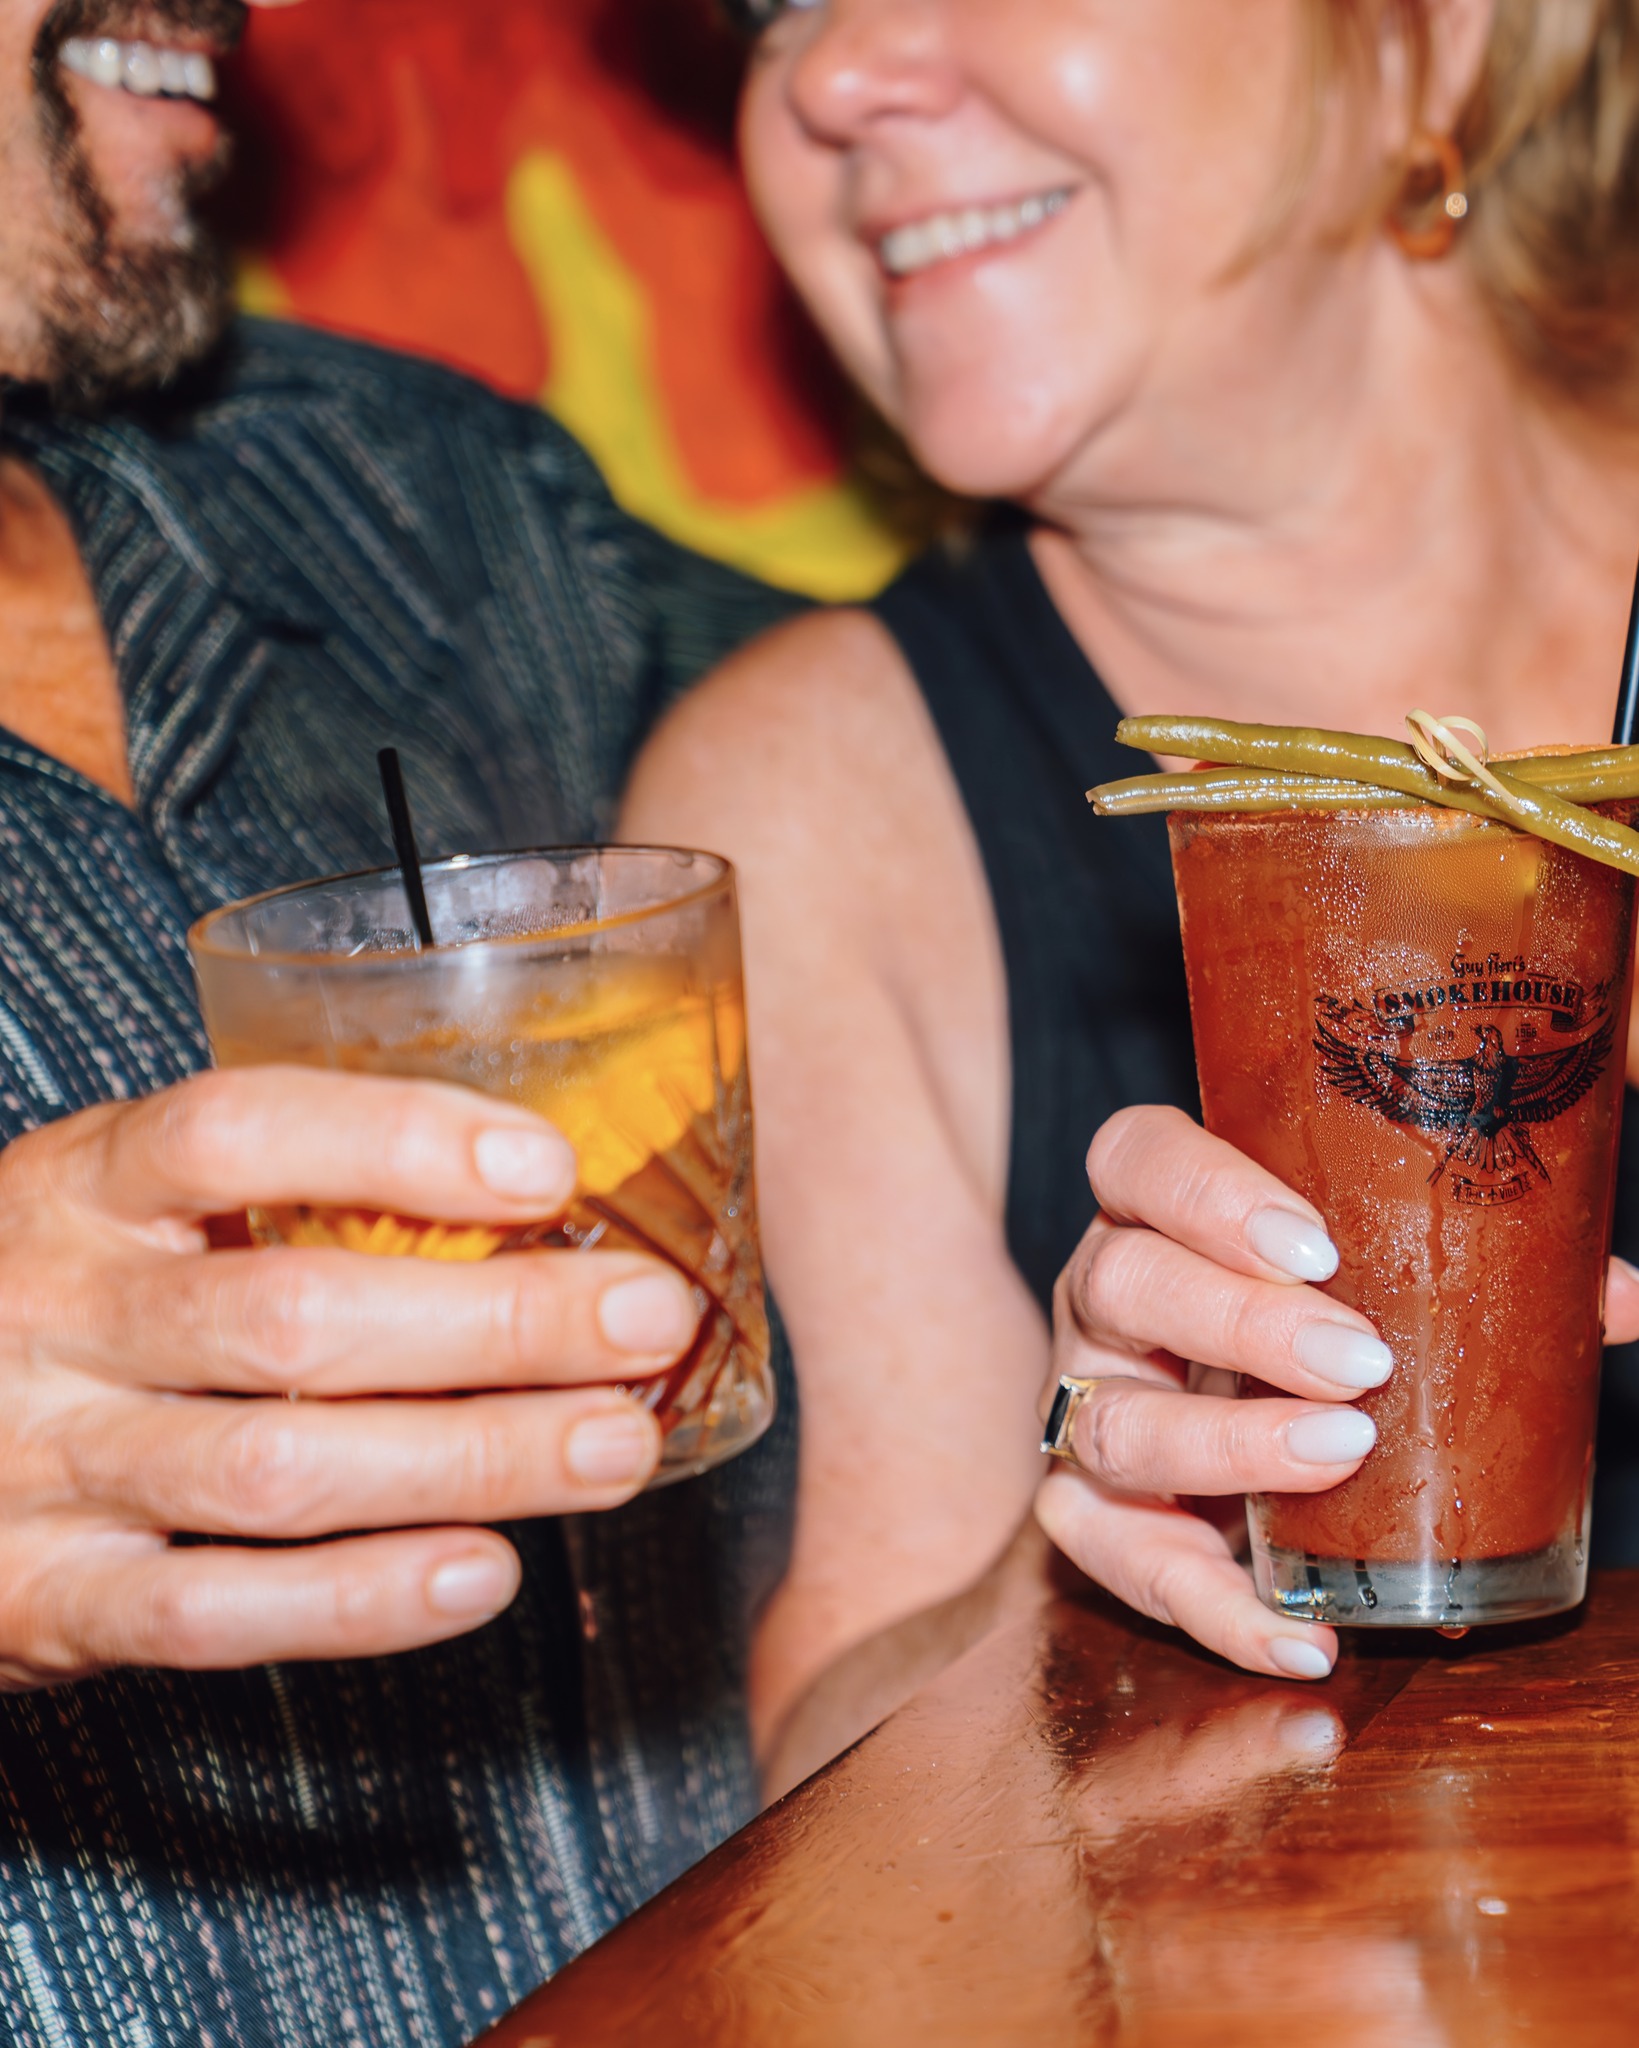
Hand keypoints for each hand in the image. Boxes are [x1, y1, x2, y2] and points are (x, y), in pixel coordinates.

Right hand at [0, 1067, 701, 1689]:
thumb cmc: (61, 1295)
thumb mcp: (125, 1204)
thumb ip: (274, 1193)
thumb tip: (530, 1193)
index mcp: (77, 1184)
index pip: (232, 1133)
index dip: (397, 1143)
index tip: (548, 1165)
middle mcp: (51, 1315)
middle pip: (289, 1317)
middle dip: (495, 1324)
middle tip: (647, 1319)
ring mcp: (40, 1465)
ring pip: (276, 1470)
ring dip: (472, 1460)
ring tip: (616, 1446)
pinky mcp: (43, 1604)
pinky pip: (215, 1613)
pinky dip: (361, 1600)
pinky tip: (484, 1572)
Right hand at [1034, 1105, 1638, 1681]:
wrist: (1226, 1414)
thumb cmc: (1310, 1323)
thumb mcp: (1377, 1279)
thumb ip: (1480, 1273)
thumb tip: (1620, 1297)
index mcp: (1158, 1212)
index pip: (1137, 1159)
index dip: (1205, 1192)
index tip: (1313, 1242)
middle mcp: (1102, 1298)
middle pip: (1121, 1282)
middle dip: (1239, 1322)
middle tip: (1357, 1361)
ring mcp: (1084, 1404)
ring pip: (1111, 1424)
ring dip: (1224, 1448)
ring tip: (1337, 1459)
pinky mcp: (1085, 1512)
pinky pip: (1118, 1564)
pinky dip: (1212, 1608)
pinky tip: (1302, 1636)